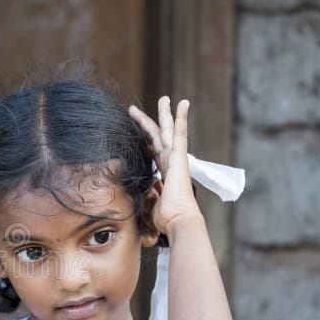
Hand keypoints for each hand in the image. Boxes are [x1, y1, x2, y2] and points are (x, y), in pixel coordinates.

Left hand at [129, 96, 202, 235]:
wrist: (178, 220)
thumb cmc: (165, 218)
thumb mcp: (148, 203)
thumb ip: (144, 193)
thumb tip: (136, 192)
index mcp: (163, 173)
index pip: (152, 151)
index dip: (144, 139)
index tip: (135, 130)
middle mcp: (170, 163)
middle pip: (158, 137)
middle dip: (149, 122)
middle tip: (137, 110)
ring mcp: (175, 159)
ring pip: (168, 131)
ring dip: (165, 114)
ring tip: (165, 98)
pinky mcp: (180, 157)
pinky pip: (180, 133)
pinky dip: (182, 118)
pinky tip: (183, 104)